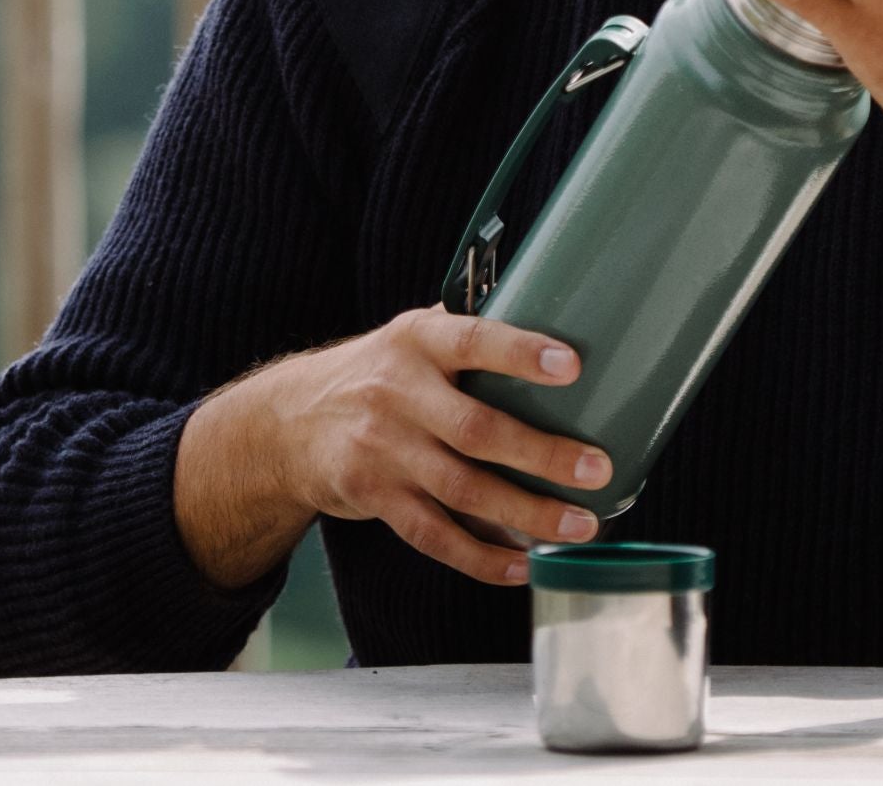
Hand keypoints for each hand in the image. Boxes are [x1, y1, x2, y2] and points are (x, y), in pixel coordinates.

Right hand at [176, 306, 611, 590]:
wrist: (287, 424)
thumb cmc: (376, 372)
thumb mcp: (410, 335)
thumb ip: (467, 334)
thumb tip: (552, 319)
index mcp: (417, 340)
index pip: (474, 341)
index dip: (521, 354)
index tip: (571, 366)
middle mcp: (397, 393)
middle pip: (477, 430)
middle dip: (542, 454)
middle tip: (596, 470)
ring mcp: (383, 450)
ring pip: (462, 491)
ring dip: (526, 513)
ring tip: (577, 526)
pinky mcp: (374, 498)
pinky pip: (434, 535)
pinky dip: (480, 555)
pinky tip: (521, 562)